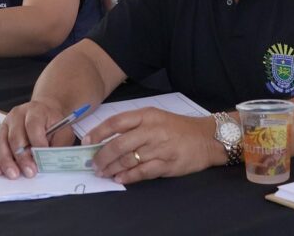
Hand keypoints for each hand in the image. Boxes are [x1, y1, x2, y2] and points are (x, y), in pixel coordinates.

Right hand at [0, 101, 75, 179]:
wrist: (44, 113)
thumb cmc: (53, 124)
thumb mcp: (63, 131)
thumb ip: (59, 145)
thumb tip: (52, 161)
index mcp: (36, 111)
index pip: (33, 126)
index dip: (37, 143)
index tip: (41, 159)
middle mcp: (18, 115)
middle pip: (15, 136)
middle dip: (22, 157)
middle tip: (30, 172)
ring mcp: (6, 124)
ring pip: (0, 142)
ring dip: (6, 160)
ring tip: (13, 175)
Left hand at [83, 108, 220, 183]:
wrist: (207, 138)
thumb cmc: (178, 128)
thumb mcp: (156, 118)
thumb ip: (135, 126)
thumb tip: (108, 139)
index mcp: (147, 115)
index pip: (117, 122)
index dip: (99, 132)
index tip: (87, 142)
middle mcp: (152, 130)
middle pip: (119, 144)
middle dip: (102, 156)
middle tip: (93, 164)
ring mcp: (160, 148)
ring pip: (128, 159)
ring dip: (112, 168)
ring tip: (103, 173)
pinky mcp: (167, 164)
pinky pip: (142, 172)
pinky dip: (128, 176)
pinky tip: (119, 179)